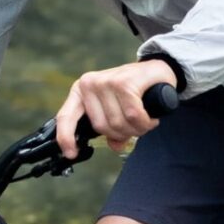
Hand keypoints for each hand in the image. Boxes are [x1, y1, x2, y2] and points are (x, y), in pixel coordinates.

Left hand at [56, 58, 177, 161]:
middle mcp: (89, 84)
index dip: (66, 137)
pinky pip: (133, 116)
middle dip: (123, 133)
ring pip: (119, 123)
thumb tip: (114, 145)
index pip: (66, 117)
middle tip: (136, 127)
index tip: (72, 153)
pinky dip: (145, 122)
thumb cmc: (135, 89)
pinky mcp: (124, 83)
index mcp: (81, 91)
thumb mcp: (117, 109)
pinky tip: (150, 118)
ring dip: (137, 129)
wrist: (157, 70)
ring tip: (144, 120)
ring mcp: (106, 82)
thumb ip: (111, 128)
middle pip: (102, 127)